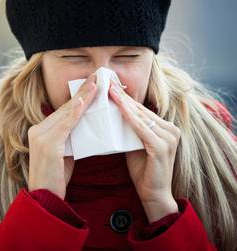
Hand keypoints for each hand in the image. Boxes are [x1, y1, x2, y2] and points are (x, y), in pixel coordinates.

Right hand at [28, 73, 97, 199]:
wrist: (44, 198)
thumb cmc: (55, 177)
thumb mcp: (64, 153)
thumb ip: (69, 137)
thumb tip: (84, 125)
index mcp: (40, 130)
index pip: (63, 111)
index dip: (79, 97)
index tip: (93, 84)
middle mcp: (38, 130)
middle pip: (65, 107)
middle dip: (83, 91)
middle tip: (98, 75)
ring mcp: (40, 136)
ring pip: (66, 113)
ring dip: (83, 96)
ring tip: (97, 83)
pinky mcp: (47, 145)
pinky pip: (65, 125)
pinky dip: (75, 112)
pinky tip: (85, 101)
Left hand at [109, 79, 180, 221]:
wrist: (154, 194)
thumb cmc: (143, 171)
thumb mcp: (135, 145)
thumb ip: (131, 131)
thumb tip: (114, 115)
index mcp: (165, 128)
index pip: (142, 110)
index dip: (125, 98)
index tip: (110, 85)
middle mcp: (170, 130)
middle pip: (141, 109)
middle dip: (123, 96)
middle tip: (107, 82)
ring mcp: (169, 137)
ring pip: (141, 116)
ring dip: (124, 103)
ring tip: (109, 90)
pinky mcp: (162, 146)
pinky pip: (142, 128)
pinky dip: (129, 117)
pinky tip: (119, 107)